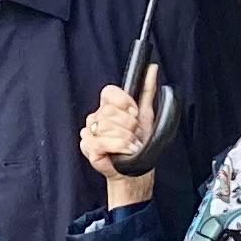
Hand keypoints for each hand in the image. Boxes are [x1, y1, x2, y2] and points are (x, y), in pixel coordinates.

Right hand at [77, 79, 158, 205]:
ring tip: (131, 145)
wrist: (137, 171)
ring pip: (106, 126)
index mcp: (108, 108)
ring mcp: (90, 133)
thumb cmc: (140, 146)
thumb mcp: (147, 115)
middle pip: (109, 110)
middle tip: (134, 134)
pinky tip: (125, 152)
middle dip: (128, 125)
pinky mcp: (88, 148)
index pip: (108, 92)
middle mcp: (96, 118)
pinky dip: (118, 147)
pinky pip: (101, 142)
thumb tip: (152, 69)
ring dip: (125, 138)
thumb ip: (147, 91)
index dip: (124, 102)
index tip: (134, 113)